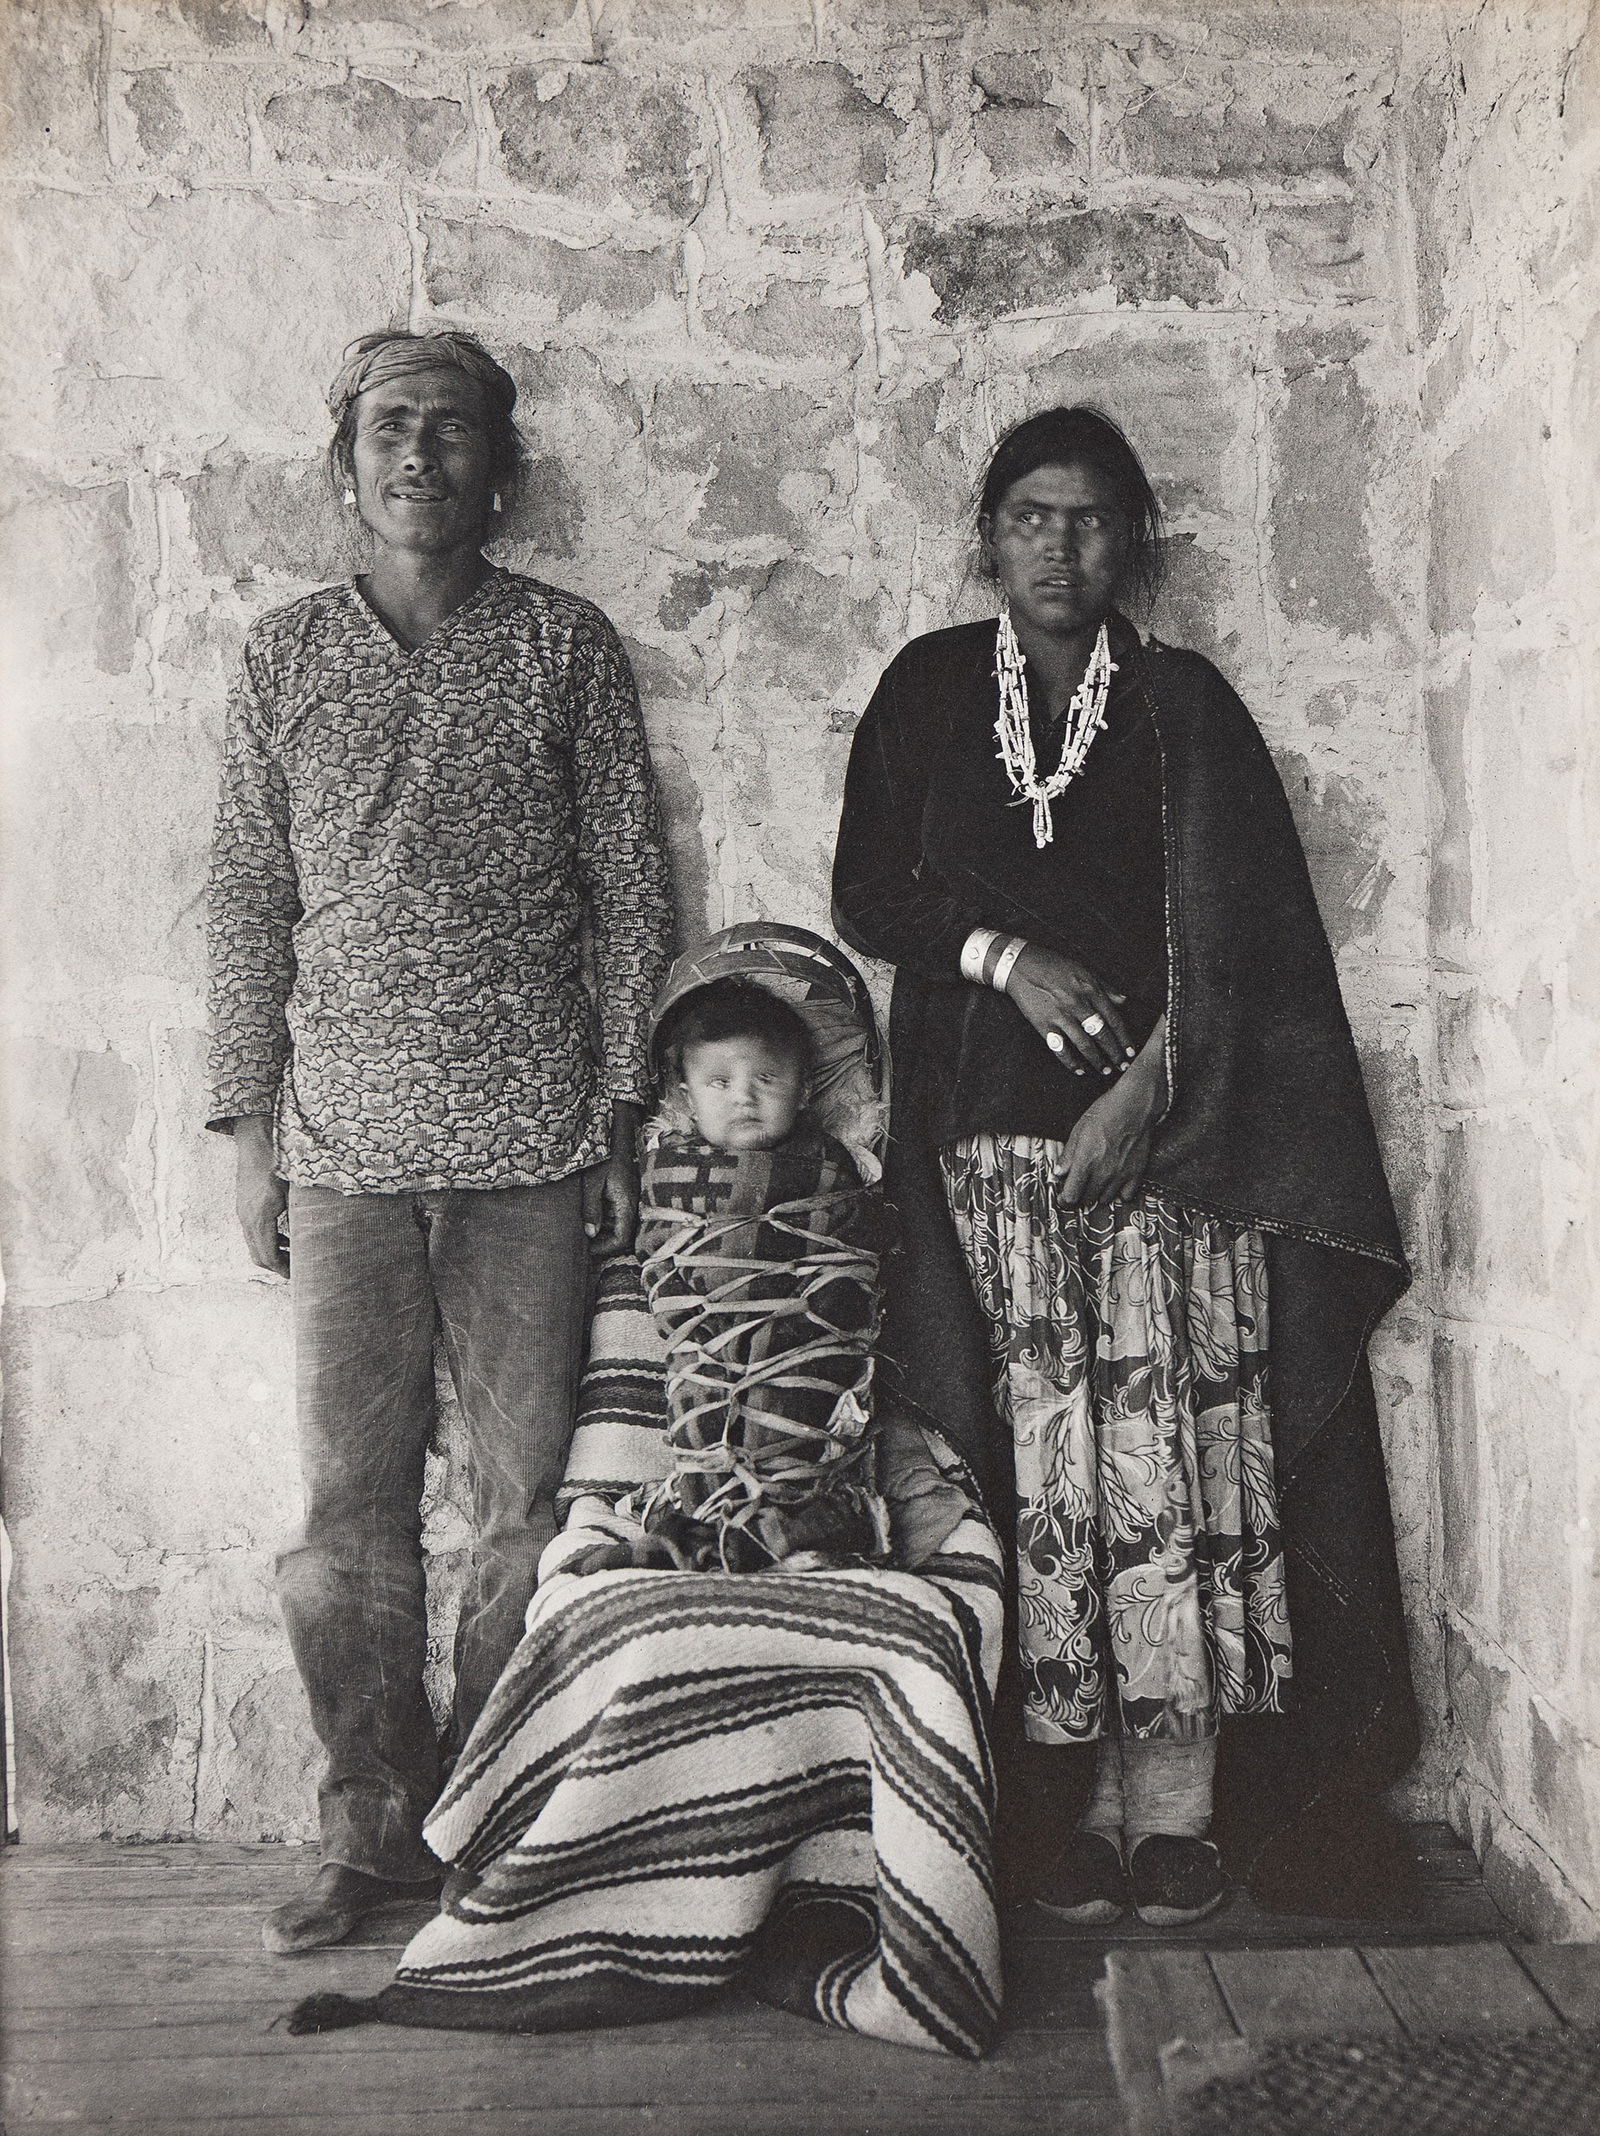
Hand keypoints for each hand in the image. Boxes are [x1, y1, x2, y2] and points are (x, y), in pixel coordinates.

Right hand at [233, 1115, 288, 1276]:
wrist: (256, 1139)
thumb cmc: (279, 1160)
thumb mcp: (295, 1189)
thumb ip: (302, 1213)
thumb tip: (319, 1232)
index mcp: (261, 1216)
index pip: (268, 1255)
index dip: (282, 1269)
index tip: (298, 1276)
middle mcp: (247, 1217)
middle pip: (258, 1255)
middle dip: (276, 1266)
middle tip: (297, 1270)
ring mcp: (243, 1211)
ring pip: (253, 1244)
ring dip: (272, 1253)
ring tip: (294, 1254)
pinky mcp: (243, 1205)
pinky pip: (252, 1231)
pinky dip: (266, 1239)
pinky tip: (284, 1236)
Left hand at [582, 1101, 641, 1258]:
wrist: (616, 1134)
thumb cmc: (602, 1157)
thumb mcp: (591, 1184)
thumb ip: (591, 1209)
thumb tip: (590, 1234)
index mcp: (626, 1202)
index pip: (622, 1238)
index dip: (606, 1248)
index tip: (588, 1248)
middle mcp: (634, 1203)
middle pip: (625, 1235)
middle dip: (606, 1242)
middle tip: (586, 1242)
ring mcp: (632, 1198)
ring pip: (622, 1225)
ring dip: (606, 1230)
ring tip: (587, 1228)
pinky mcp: (627, 1193)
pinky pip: (620, 1214)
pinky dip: (608, 1219)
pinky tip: (594, 1213)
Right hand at [1004, 944, 1134, 1075]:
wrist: (1020, 966)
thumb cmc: (1052, 966)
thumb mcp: (1083, 970)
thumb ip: (1104, 987)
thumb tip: (1123, 1000)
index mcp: (1090, 990)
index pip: (1113, 1019)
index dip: (1124, 1038)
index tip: (1131, 1051)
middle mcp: (1078, 1004)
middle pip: (1102, 1034)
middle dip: (1114, 1053)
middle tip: (1122, 1066)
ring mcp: (1060, 1015)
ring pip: (1084, 1044)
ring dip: (1096, 1060)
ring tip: (1104, 1070)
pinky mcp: (1044, 1024)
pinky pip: (1060, 1048)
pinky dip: (1070, 1061)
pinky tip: (1079, 1069)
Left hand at [1058, 1037, 1165, 1204]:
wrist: (1135, 1105)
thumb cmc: (1105, 1112)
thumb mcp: (1078, 1130)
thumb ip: (1068, 1155)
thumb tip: (1059, 1172)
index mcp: (1086, 1162)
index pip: (1071, 1196)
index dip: (1064, 1199)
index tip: (1063, 1197)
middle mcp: (1103, 1173)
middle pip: (1087, 1200)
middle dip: (1080, 1195)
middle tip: (1080, 1184)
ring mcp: (1121, 1175)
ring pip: (1105, 1200)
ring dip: (1098, 1194)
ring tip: (1096, 1181)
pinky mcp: (1136, 1173)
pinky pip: (1126, 1195)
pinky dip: (1119, 1193)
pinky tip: (1115, 1182)